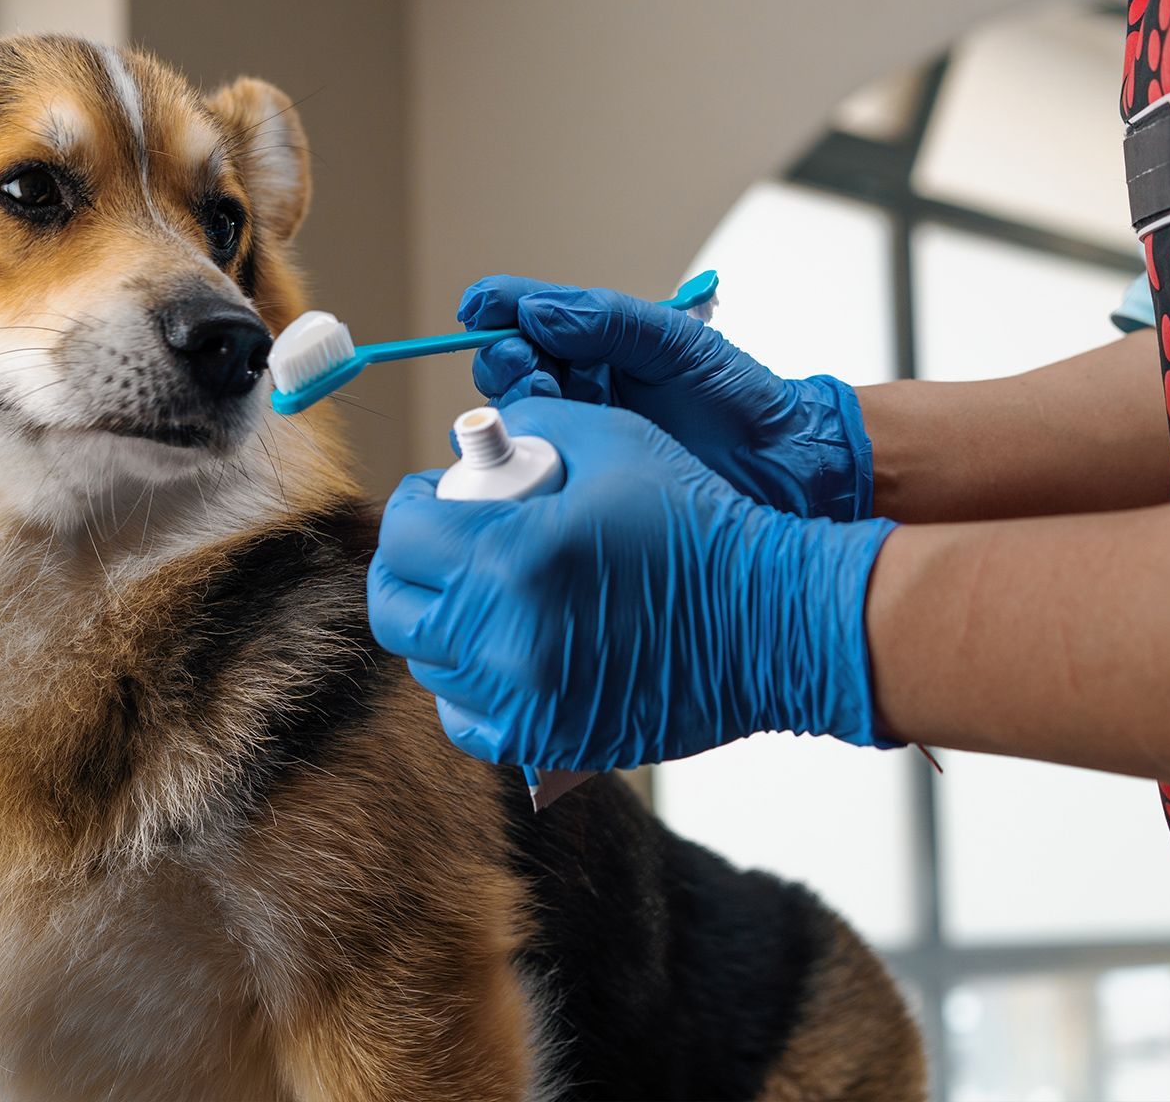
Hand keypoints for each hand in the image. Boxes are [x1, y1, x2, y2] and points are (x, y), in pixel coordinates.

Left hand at [368, 397, 898, 769]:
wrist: (773, 621)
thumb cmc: (699, 525)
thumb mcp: (614, 440)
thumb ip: (530, 428)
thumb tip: (477, 444)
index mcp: (510, 556)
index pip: (404, 534)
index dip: (415, 507)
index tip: (435, 500)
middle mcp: (502, 636)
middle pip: (397, 608)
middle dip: (410, 569)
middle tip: (441, 549)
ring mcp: (521, 699)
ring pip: (429, 665)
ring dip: (443, 624)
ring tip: (485, 595)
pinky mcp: (545, 741)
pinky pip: (467, 720)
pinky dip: (471, 686)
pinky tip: (502, 653)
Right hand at [460, 275, 875, 521]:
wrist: (782, 466)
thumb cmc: (740, 398)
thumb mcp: (678, 343)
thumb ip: (608, 320)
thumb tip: (538, 312)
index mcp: (601, 343)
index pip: (533, 316)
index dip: (500, 307)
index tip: (478, 306)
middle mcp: (582, 385)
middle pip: (510, 364)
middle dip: (503, 356)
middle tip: (522, 360)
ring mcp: (579, 432)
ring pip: (514, 411)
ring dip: (515, 397)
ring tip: (543, 395)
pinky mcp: (582, 480)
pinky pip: (531, 462)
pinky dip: (519, 451)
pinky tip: (533, 444)